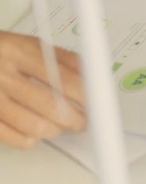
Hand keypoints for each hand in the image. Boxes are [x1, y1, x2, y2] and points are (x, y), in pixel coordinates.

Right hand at [0, 33, 86, 148]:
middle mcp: (2, 73)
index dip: (85, 95)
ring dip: (55, 130)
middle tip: (83, 121)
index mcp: (19, 51)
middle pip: (50, 104)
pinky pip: (13, 138)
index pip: (63, 77)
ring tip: (60, 127)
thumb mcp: (26, 44)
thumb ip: (60, 58)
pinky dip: (29, 139)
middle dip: (75, 118)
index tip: (97, 103)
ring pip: (33, 125)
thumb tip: (93, 75)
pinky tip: (33, 132)